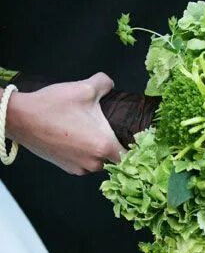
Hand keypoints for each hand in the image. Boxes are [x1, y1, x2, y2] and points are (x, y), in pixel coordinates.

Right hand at [5, 73, 123, 174]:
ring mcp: (80, 168)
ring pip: (98, 162)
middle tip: (106, 129)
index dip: (134, 149)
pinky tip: (74, 138)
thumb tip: (110, 84)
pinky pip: (84, 164)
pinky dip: (83, 154)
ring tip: (87, 131)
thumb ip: (104, 84)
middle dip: (113, 146)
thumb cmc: (53, 106)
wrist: (21, 119)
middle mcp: (94, 163)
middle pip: (114, 159)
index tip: (132, 138)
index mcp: (104, 146)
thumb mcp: (83, 88)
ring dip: (97, 150)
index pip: (131, 157)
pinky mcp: (67, 168)